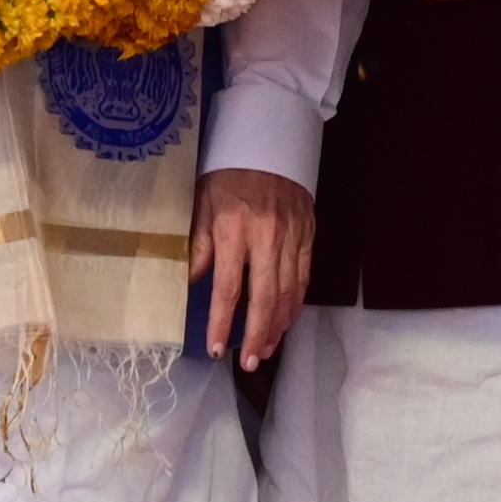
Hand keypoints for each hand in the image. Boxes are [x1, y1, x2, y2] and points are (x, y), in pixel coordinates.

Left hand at [190, 167, 316, 371]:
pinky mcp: (308, 233)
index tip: (215, 347)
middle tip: (250, 362)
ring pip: (288, 291)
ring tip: (267, 350)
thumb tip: (192, 282)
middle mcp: (266, 236)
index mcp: (234, 230)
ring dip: (278, 325)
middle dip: (257, 334)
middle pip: (264, 297)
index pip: (228, 287)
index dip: (221, 321)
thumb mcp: (203, 204)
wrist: (269, 139)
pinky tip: (287, 320)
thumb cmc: (227, 172)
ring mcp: (292, 236)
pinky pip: (304, 276)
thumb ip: (200, 245)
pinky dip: (296, 303)